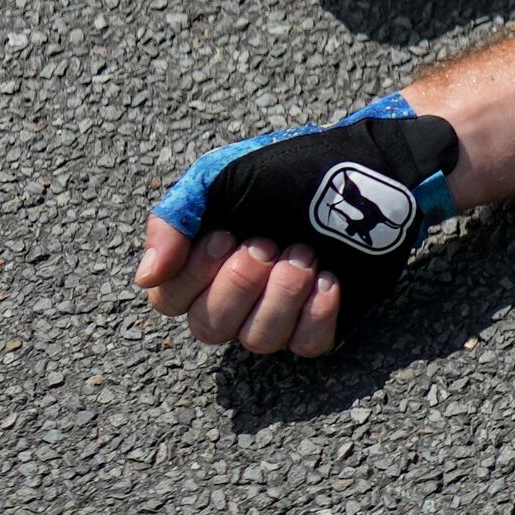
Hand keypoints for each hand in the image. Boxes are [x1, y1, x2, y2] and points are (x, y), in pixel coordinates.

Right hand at [141, 105, 460, 357]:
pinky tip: (329, 278)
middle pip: (209, 328)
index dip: (193, 276)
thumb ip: (175, 218)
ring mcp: (280, 310)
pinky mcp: (323, 318)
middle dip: (240, 284)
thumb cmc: (292, 168)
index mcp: (203, 260)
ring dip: (282, 294)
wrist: (367, 169)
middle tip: (269, 243)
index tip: (226, 236)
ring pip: (257, 341)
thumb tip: (146, 277)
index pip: (169, 300)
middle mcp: (236, 292)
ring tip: (305, 252)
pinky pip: (307, 346)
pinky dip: (317, 314)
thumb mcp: (223, 175)